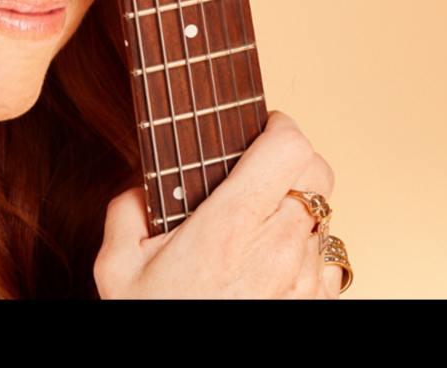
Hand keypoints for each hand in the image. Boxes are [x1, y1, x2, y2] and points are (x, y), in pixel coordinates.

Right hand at [95, 111, 338, 298]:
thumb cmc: (155, 318)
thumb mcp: (117, 268)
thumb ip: (126, 210)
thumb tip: (144, 187)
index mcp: (230, 226)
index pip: (289, 147)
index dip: (279, 128)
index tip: (260, 128)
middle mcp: (277, 249)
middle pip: (318, 171)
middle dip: (292, 161)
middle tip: (261, 170)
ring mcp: (303, 280)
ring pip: (327, 213)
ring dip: (300, 208)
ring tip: (260, 226)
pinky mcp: (316, 304)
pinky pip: (328, 258)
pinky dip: (308, 251)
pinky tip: (272, 263)